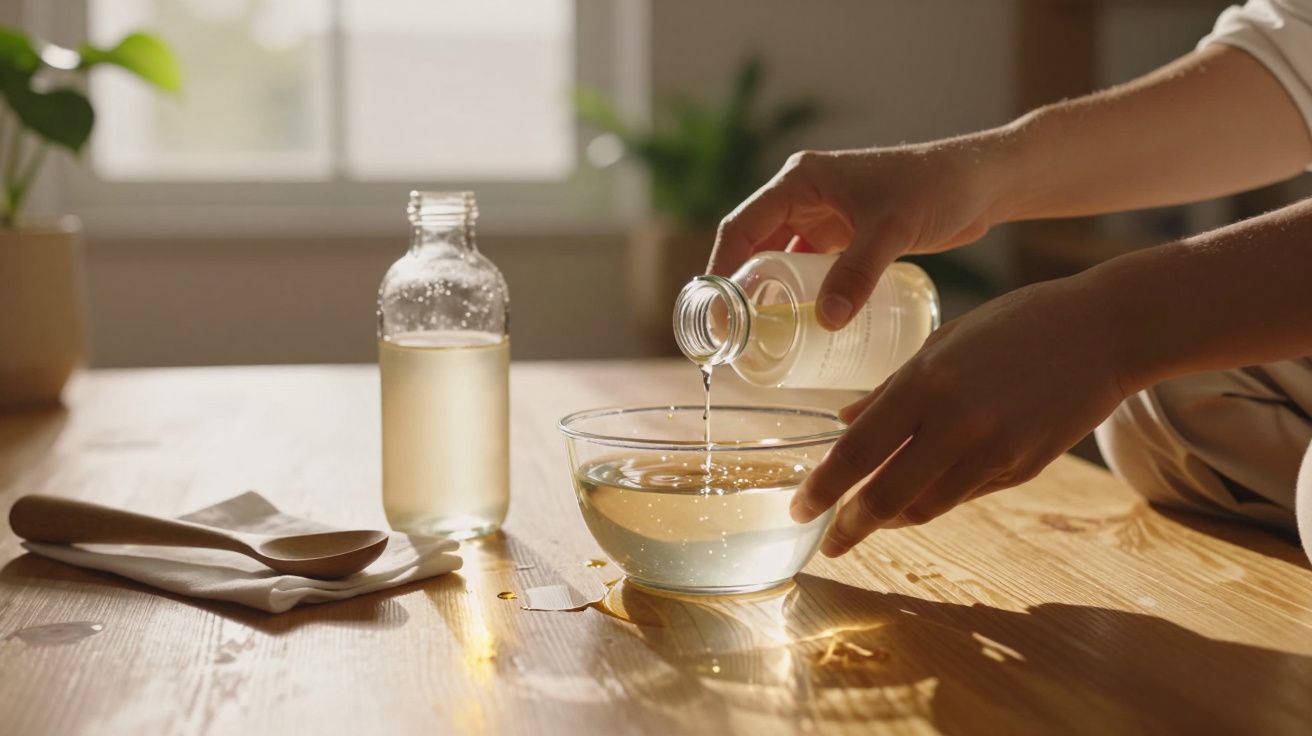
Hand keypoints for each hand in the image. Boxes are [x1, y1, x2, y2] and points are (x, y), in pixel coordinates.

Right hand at [708, 141, 1009, 328]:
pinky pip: (809, 269)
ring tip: (757, 338)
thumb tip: (825, 322)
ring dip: (768, 295)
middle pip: (753, 247)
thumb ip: (859, 273)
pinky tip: (799, 325)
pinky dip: (800, 295)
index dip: (720, 270)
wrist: (981, 182)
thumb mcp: (893, 230)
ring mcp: (823, 217)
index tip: (713, 313)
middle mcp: (803, 196)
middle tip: (731, 336)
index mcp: (800, 181)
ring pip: (779, 261)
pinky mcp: (844, 236)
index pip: (741, 227)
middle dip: (738, 290)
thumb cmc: (936, 189)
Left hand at [790, 271, 1132, 555]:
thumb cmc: (1016, 324)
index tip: (800, 507)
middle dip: (850, 525)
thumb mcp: (943, 341)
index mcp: (927, 380)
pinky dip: (932, 502)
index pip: (858, 450)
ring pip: (926, 507)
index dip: (823, 487)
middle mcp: (957, 421)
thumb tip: (844, 422)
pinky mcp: (1022, 468)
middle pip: (887, 495)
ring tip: (867, 521)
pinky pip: (963, 496)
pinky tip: (916, 498)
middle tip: (828, 542)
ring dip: (891, 520)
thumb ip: (891, 389)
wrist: (1105, 331)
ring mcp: (994, 449)